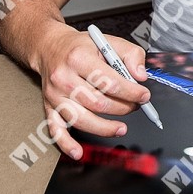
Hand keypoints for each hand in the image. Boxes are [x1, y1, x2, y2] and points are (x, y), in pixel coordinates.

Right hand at [35, 23, 149, 159]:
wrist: (51, 48)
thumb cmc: (82, 46)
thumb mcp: (109, 40)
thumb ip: (130, 54)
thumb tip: (141, 76)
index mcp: (80, 58)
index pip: (109, 81)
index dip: (131, 92)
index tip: (144, 95)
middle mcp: (64, 78)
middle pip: (97, 103)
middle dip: (122, 108)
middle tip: (135, 107)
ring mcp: (55, 96)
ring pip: (81, 119)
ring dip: (105, 128)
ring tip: (121, 128)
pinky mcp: (49, 108)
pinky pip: (56, 131)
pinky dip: (67, 144)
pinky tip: (79, 152)